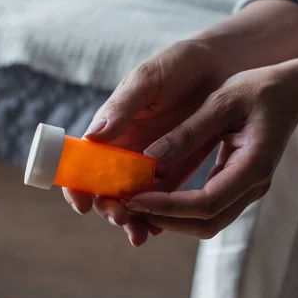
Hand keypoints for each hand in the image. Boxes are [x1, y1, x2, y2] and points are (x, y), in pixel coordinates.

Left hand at [62, 0, 297, 245]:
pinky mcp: (237, 184)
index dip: (168, 206)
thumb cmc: (260, 89)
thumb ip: (190, 130)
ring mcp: (247, 188)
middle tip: (125, 206)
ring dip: (169, 217)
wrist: (291, 92)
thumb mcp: (224, 100)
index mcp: (254, 165)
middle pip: (206, 222)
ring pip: (207, 220)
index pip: (207, 202)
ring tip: (133, 203)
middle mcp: (253, 185)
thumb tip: (152, 156)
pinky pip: (207, 207)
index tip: (134, 198)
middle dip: (164, 218)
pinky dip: (179, 207)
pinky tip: (154, 194)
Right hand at [63, 39, 232, 245]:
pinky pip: (164, 195)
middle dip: (110, 207)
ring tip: (141, 233)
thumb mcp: (149, 80)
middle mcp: (128, 146)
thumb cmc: (178, 64)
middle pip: (109, 186)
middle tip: (121, 218)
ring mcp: (152, 159)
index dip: (78, 184)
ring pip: (136, 196)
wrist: (220, 65)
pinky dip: (160, 213)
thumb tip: (92, 136)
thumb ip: (123, 106)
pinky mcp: (178, 166)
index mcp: (113, 126)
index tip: (81, 203)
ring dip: (134, 217)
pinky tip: (163, 226)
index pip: (85, 161)